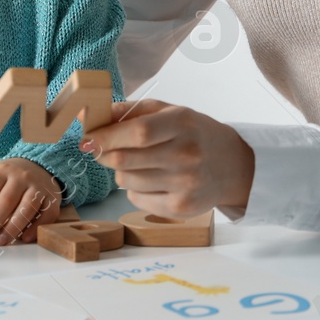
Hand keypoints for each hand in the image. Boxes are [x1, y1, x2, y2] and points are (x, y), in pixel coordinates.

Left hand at [0, 158, 62, 246]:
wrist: (36, 166)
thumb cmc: (5, 179)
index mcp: (1, 171)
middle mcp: (21, 176)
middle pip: (6, 200)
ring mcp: (38, 186)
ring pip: (27, 207)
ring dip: (13, 227)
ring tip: (0, 241)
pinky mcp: (52, 198)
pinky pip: (47, 214)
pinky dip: (36, 227)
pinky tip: (24, 237)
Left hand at [80, 99, 254, 218]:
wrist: (233, 166)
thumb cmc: (196, 134)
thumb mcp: (171, 111)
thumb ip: (133, 111)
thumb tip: (94, 115)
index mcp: (183, 123)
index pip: (138, 132)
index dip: (106, 136)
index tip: (87, 138)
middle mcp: (186, 154)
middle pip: (125, 159)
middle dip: (105, 154)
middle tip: (103, 149)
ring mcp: (184, 184)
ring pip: (126, 181)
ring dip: (122, 171)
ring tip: (141, 164)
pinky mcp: (180, 208)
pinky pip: (136, 199)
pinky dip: (136, 189)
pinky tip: (154, 180)